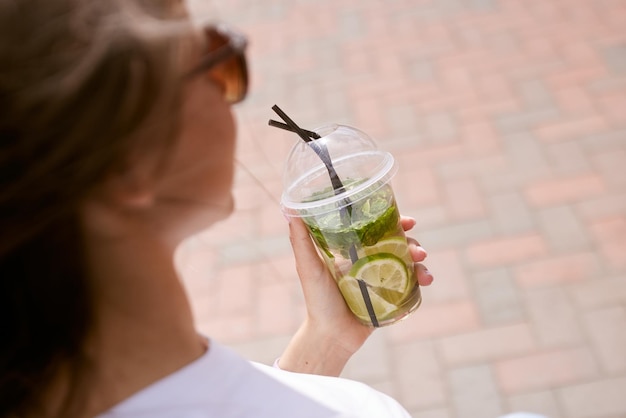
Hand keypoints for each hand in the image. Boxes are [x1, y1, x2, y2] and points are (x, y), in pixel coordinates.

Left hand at [279, 215, 432, 375]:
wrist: (331, 337)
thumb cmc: (317, 301)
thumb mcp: (308, 268)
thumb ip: (301, 242)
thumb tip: (291, 210)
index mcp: (352, 250)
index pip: (376, 228)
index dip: (394, 221)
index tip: (409, 221)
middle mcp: (368, 261)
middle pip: (397, 244)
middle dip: (413, 243)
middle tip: (419, 249)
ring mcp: (381, 278)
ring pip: (408, 262)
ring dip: (421, 262)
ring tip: (424, 270)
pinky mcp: (390, 297)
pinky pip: (410, 284)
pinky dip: (422, 280)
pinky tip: (425, 282)